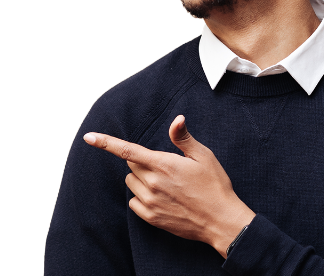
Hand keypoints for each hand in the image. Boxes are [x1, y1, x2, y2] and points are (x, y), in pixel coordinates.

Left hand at [83, 115, 254, 257]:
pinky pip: (134, 201)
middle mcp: (153, 183)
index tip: (89, 137)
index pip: (128, 151)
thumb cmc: (214, 184)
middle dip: (143, 160)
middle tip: (165, 165)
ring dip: (141, 177)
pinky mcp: (151, 218)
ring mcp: (150, 202)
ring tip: (165, 182)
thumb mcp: (203, 156)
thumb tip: (177, 119)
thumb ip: (183, 138)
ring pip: (131, 182)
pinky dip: (142, 195)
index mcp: (164, 164)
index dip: (107, 143)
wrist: (220, 220)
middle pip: (131, 165)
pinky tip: (161, 196)